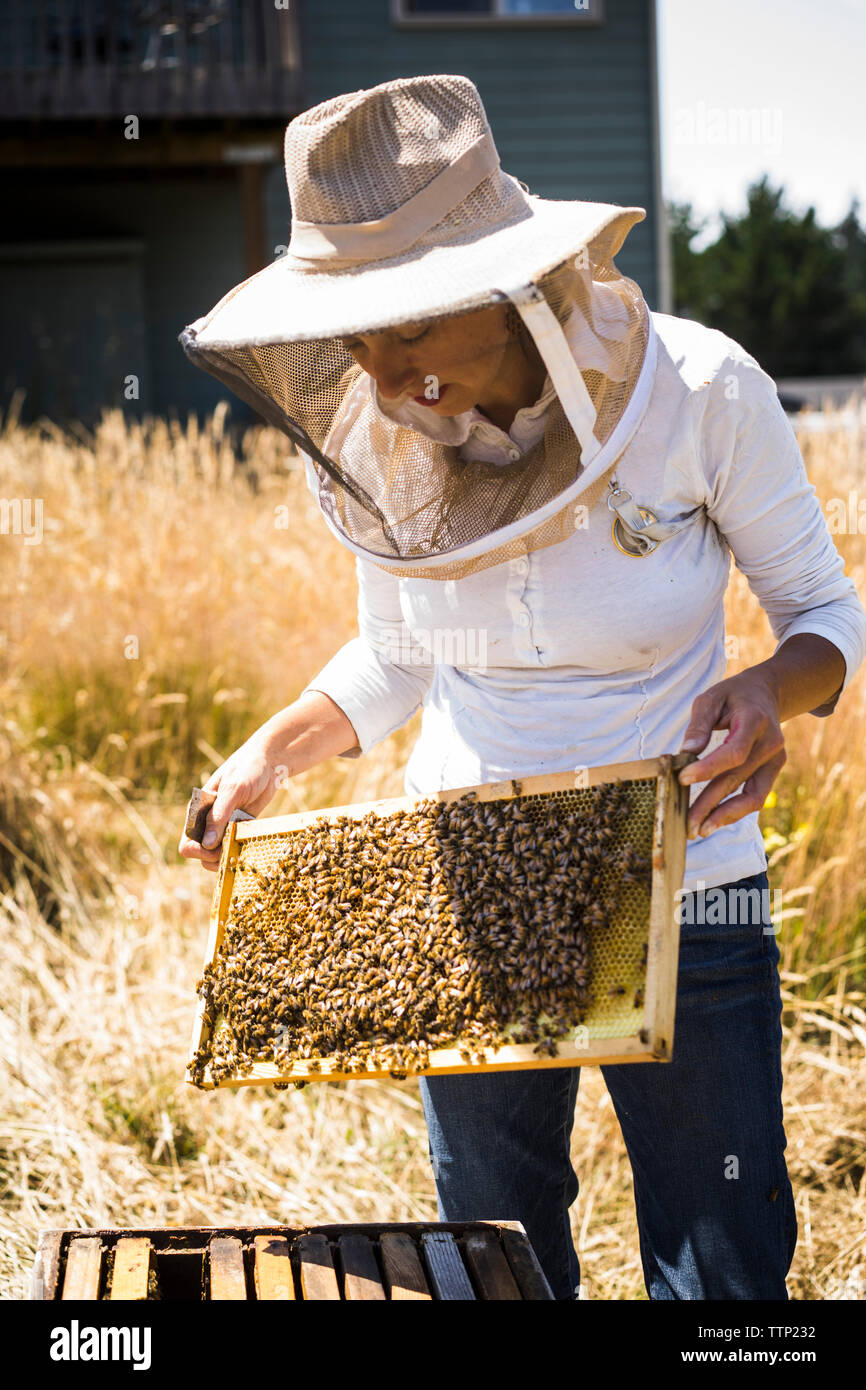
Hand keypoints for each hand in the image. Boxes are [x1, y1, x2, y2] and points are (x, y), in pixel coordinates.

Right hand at [177, 735, 281, 872]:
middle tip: (233, 846)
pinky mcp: (240, 828)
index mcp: (198, 811)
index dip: (199, 851)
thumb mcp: (233, 790)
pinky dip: (241, 850)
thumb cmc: (247, 770)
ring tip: (242, 844)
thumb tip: (207, 843)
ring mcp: (224, 826)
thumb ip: (219, 816)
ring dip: (228, 856)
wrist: (270, 764)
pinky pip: (235, 847)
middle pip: (201, 855)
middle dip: (215, 858)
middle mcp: (208, 821)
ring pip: (218, 855)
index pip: (187, 844)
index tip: (217, 846)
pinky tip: (251, 841)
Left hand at [676, 669, 785, 838]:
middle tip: (687, 824)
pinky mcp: (774, 770)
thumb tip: (686, 751)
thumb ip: (699, 725)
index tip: (682, 779)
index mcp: (755, 721)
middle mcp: (770, 743)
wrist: (765, 694)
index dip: (708, 769)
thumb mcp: (711, 698)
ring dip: (725, 816)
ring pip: (753, 796)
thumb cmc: (732, 696)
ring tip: (700, 830)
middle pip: (738, 779)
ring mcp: (776, 759)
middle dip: (710, 804)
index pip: (733, 752)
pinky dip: (735, 810)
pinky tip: (715, 820)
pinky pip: (756, 796)